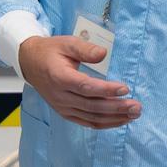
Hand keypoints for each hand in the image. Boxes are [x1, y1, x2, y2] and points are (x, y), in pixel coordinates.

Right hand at [18, 36, 140, 128]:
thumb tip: (103, 53)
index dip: (106, 90)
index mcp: (59, 77)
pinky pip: (87, 122)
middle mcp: (60, 95)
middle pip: (91, 106)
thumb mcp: (67, 43)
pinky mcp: (66, 112)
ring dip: (115, 118)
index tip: (125, 89)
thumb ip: (85, 49)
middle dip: (117, 108)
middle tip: (137, 107)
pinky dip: (105, 123)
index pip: (85, 87)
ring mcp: (62, 106)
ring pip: (91, 117)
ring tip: (134, 114)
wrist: (30, 63)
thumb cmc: (50, 52)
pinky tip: (121, 120)